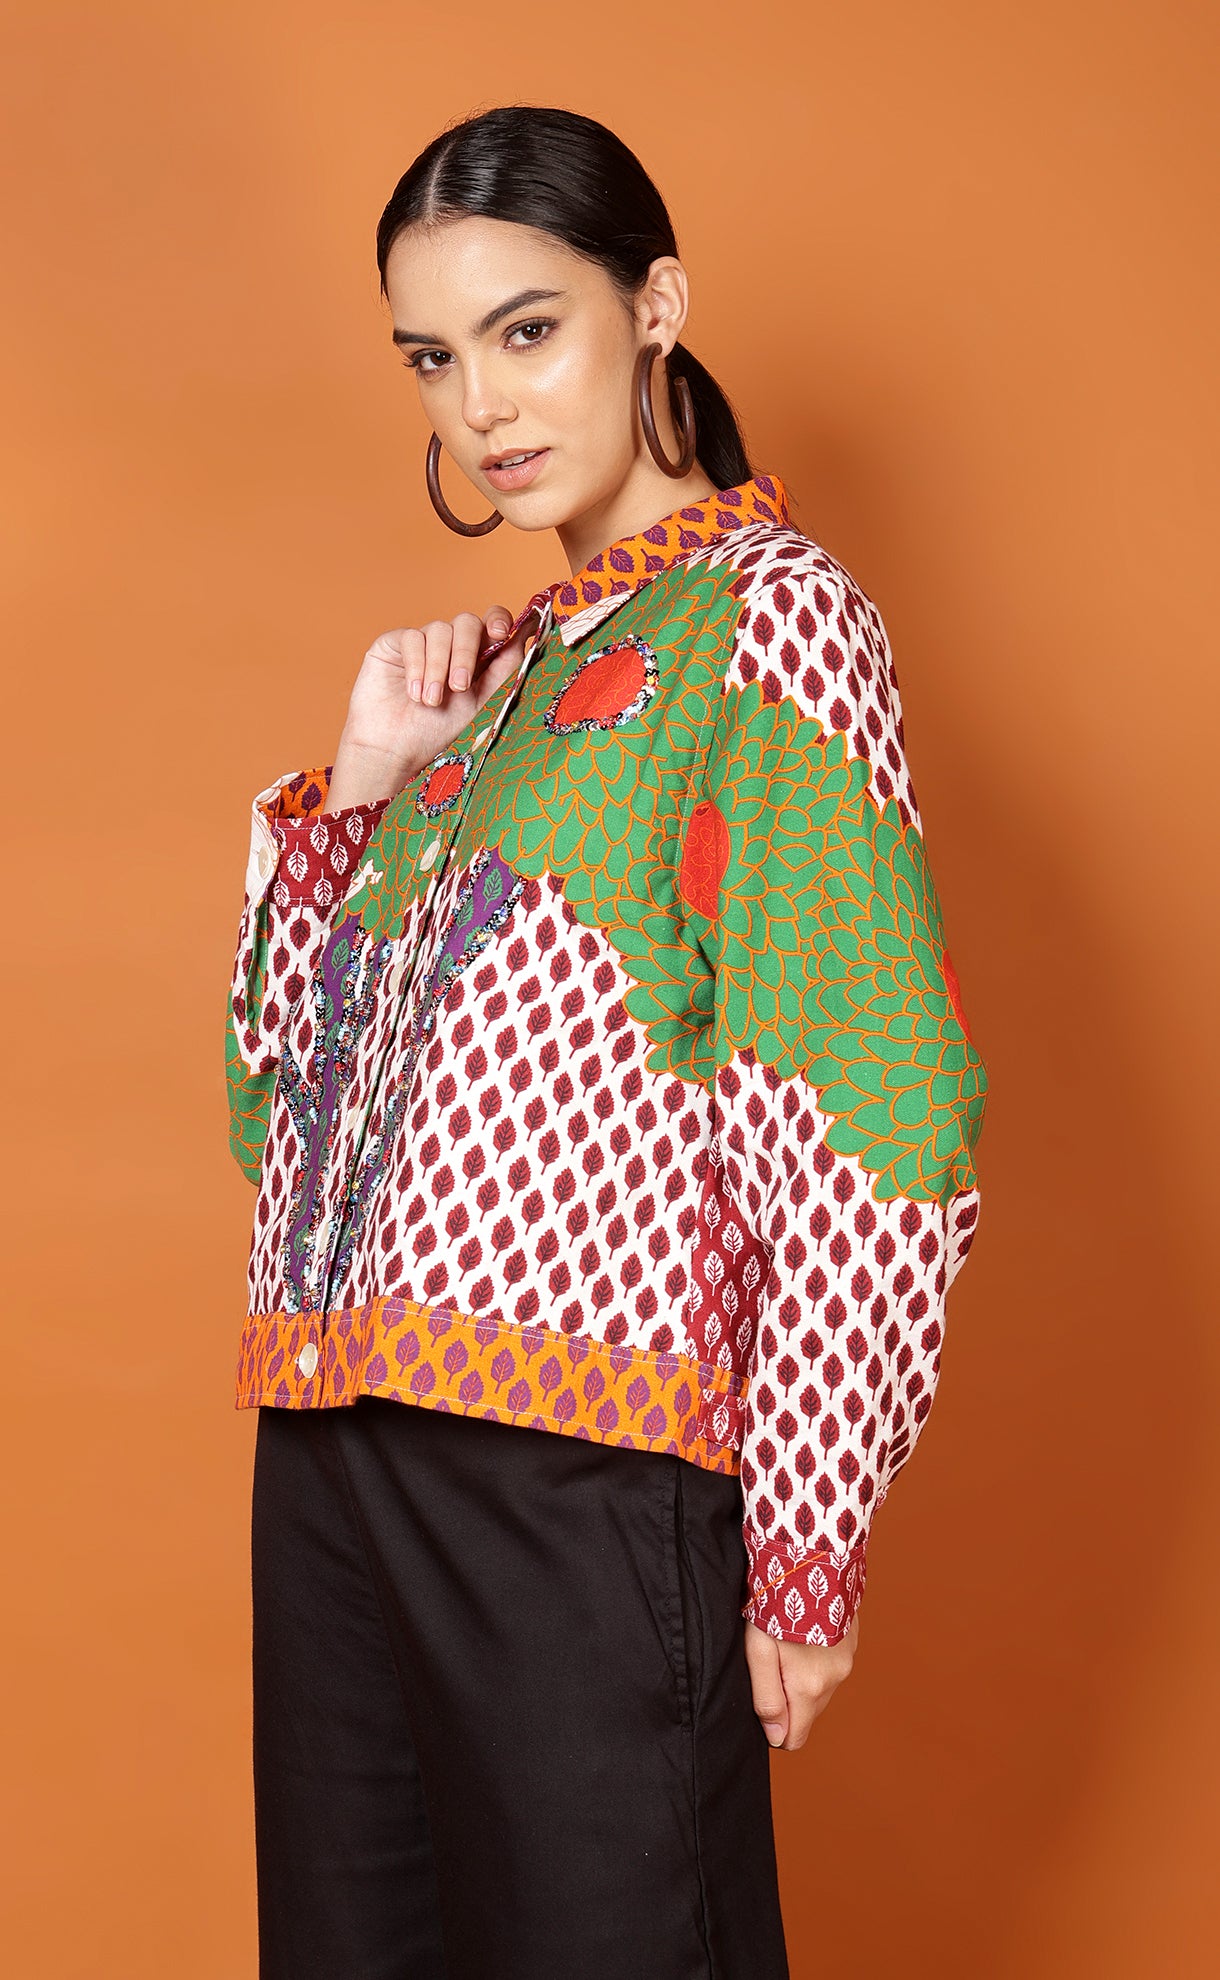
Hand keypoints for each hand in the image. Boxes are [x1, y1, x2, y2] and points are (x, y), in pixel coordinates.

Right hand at [323, 605, 534, 811]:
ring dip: (439, 667)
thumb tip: (530, 635)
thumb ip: (504, 669)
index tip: (502, 633)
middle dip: (466, 653)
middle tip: (459, 687)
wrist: (393, 749)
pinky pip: (412, 637)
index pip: (492, 623)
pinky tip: (413, 693)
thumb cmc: (436, 731)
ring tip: (431, 701)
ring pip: (439, 629)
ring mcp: (422, 642)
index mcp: (475, 657)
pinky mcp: (395, 643)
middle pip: (467, 622)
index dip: (499, 620)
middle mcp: (450, 645)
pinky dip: (416, 666)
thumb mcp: (481, 702)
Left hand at [743, 1613, 859, 1750]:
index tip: (762, 1695)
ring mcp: (847, 1659)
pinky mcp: (852, 1641)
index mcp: (809, 1687)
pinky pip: (830, 1666)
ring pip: (819, 1689)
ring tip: (784, 1641)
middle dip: (787, 1697)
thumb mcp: (758, 1649)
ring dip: (802, 1676)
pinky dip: (815, 1658)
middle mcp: (835, 1678)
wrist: (811, 1555)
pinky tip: (802, 1631)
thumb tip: (777, 1736)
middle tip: (769, 1659)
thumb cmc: (776, 1601)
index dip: (774, 1726)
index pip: (795, 1738)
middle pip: (806, 1713)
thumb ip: (766, 1697)